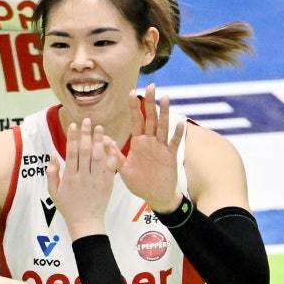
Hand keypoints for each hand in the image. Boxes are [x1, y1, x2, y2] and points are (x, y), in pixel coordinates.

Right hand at [46, 118, 118, 239]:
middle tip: (87, 120)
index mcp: (69, 177)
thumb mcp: (53, 193)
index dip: (72, 137)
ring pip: (98, 156)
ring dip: (99, 140)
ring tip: (100, 127)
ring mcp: (96, 180)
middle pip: (85, 151)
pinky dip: (111, 155)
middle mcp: (83, 177)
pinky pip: (110, 167)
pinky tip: (111, 144)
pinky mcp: (107, 184)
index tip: (73, 125)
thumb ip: (52, 174)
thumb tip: (53, 157)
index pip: (71, 153)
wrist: (86, 223)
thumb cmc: (68, 208)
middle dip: (86, 134)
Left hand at [118, 85, 184, 213]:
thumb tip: (104, 140)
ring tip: (165, 97)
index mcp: (138, 143)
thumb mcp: (124, 169)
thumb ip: (114, 155)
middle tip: (152, 86)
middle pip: (150, 118)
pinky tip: (180, 122)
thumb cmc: (139, 183)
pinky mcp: (171, 156)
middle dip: (150, 103)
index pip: (135, 120)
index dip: (134, 107)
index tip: (131, 92)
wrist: (156, 197)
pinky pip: (174, 142)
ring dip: (164, 113)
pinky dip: (177, 133)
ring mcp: (161, 147)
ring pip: (163, 127)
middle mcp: (150, 142)